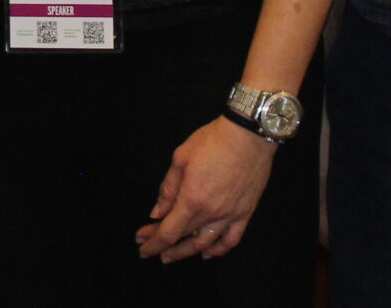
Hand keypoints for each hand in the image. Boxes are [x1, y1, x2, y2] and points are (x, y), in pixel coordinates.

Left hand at [134, 117, 276, 262]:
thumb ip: (168, 189)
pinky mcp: (245, 213)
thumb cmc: (212, 141)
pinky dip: (218, 250)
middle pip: (183, 237)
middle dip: (163, 244)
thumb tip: (157, 213)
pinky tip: (207, 253)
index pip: (168, 232)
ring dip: (186, 252)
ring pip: (205, 244)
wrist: (248, 134)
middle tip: (149, 246)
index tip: (141, 247)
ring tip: (173, 255)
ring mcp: (230, 215)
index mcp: (191, 199)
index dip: (152, 242)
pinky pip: (231, 240)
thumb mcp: (181, 158)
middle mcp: (211, 213)